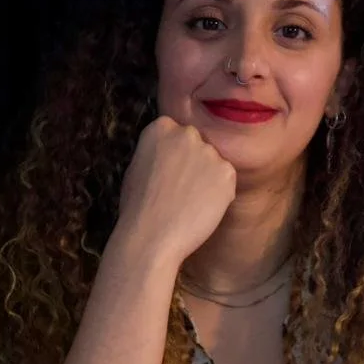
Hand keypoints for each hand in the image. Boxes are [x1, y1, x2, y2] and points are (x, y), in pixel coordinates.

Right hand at [114, 117, 236, 264]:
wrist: (151, 237)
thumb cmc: (137, 208)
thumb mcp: (136, 166)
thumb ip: (157, 152)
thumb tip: (169, 153)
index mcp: (161, 127)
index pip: (177, 134)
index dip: (175, 156)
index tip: (169, 173)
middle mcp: (187, 133)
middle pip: (198, 145)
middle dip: (194, 163)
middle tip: (181, 189)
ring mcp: (209, 152)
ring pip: (214, 163)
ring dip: (208, 179)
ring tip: (189, 203)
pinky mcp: (226, 172)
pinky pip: (227, 181)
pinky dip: (220, 195)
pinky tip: (201, 209)